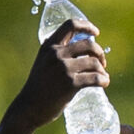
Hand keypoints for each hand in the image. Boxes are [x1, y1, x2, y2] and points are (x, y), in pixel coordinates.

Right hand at [9, 17, 109, 131]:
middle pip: (88, 44)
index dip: (87, 26)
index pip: (70, 25)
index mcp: (49, 46)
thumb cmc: (38, 88)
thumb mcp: (43, 63)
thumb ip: (56, 55)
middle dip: (99, 52)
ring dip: (102, 69)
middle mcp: (56, 54)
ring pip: (94, 62)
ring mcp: (64, 68)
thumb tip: (78, 51)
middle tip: (102, 62)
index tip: (96, 33)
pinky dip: (103, 80)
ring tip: (103, 76)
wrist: (29, 108)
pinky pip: (95, 78)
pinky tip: (104, 83)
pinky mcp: (71, 84)